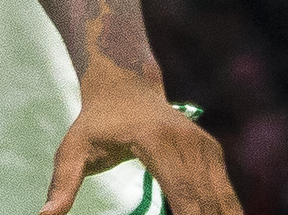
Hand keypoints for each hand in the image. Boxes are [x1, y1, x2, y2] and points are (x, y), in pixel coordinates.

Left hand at [44, 70, 238, 214]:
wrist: (123, 84)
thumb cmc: (94, 122)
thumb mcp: (72, 149)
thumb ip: (62, 184)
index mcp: (156, 141)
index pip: (183, 195)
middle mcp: (187, 141)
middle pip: (206, 202)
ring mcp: (204, 145)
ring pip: (222, 199)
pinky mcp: (212, 151)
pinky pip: (225, 193)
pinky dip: (224, 212)